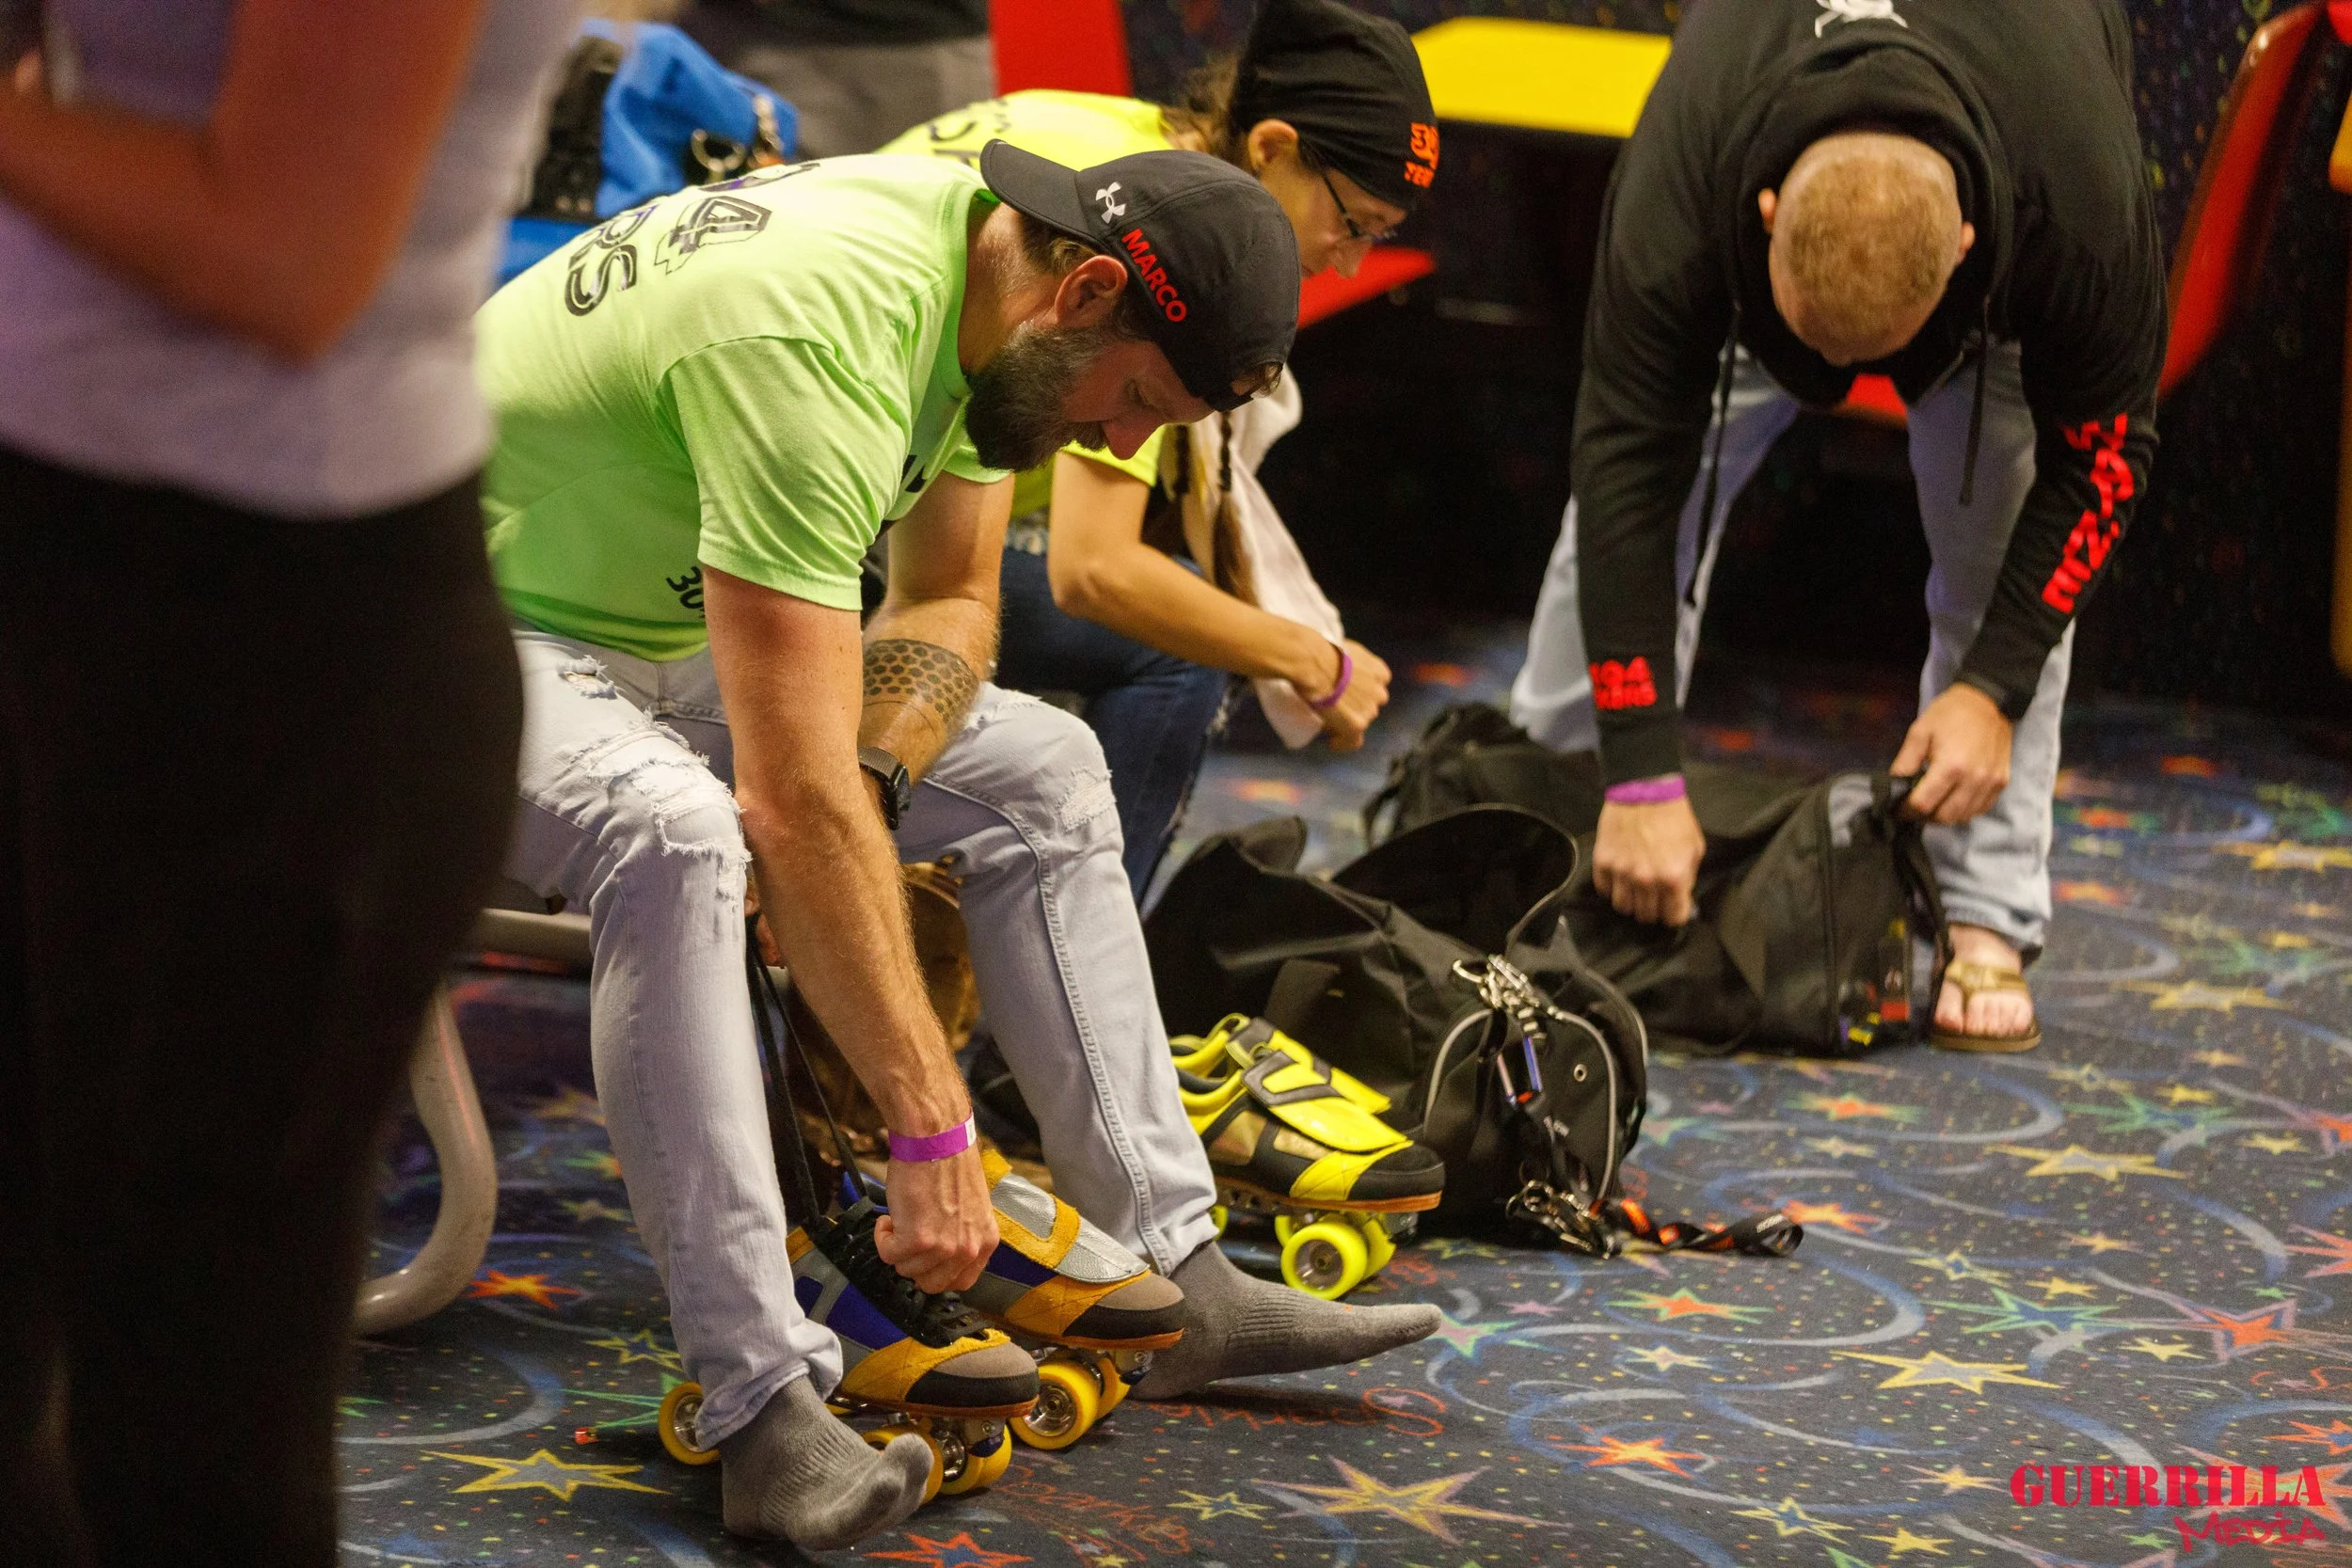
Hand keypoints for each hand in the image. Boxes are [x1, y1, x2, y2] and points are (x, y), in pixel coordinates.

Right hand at [875, 1143, 996, 1292]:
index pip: (960, 1282)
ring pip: (906, 1270)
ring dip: (896, 1247)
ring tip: (900, 1219)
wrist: (935, 1139)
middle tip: (907, 1238)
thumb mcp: (968, 1209)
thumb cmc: (948, 1163)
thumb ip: (959, 1236)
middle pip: (931, 1284)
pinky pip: (888, 1255)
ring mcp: (944, 1247)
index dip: (936, 1271)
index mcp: (985, 1242)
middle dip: (914, 1263)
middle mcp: (969, 1249)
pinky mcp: (917, 1239)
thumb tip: (937, 1257)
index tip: (924, 1259)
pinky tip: (889, 1216)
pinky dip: (882, 1237)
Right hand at [1313, 639, 1390, 752]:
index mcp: (1380, 673)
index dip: (1361, 693)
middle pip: (1369, 706)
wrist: (1314, 663)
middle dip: (1355, 707)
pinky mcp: (1357, 725)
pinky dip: (1341, 743)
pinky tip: (1331, 742)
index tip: (1347, 696)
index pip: (1375, 689)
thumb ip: (1354, 667)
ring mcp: (1370, 711)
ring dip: (1347, 721)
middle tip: (1335, 706)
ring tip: (1327, 718)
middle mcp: (1380, 693)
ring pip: (1360, 722)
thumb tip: (1341, 676)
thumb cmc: (1323, 652)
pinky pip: (1351, 741)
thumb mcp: (1348, 652)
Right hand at [1592, 796, 1704, 925]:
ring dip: (1631, 902)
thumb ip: (1687, 877)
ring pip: (1623, 907)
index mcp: (1673, 877)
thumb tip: (1681, 897)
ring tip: (1635, 890)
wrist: (1645, 789)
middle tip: (1654, 899)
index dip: (1674, 915)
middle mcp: (1646, 879)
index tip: (1671, 910)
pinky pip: (1604, 890)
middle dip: (1653, 910)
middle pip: (1646, 915)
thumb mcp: (1694, 848)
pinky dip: (1612, 888)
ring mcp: (1622, 872)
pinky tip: (1620, 878)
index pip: (1673, 917)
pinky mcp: (1604, 862)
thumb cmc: (1673, 817)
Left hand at [1893, 684, 2012, 825]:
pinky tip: (1953, 799)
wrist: (1988, 701)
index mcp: (1951, 766)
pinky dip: (1964, 810)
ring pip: (1963, 817)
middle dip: (1924, 817)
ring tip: (1933, 803)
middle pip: (1944, 817)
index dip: (1905, 811)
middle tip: (1914, 807)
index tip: (1897, 810)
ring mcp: (1991, 783)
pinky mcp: (2001, 782)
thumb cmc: (1951, 713)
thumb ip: (1905, 763)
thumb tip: (1893, 786)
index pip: (1923, 804)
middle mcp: (1974, 779)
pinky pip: (1981, 809)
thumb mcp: (1920, 732)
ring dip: (1944, 816)